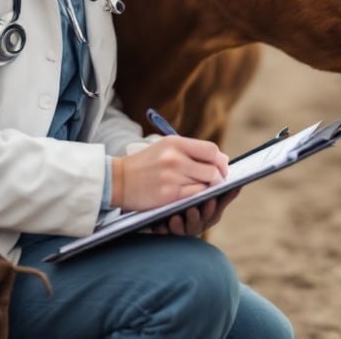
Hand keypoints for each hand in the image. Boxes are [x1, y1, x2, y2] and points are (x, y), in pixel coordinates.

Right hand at [111, 135, 228, 210]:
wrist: (118, 180)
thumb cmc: (145, 163)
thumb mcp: (166, 148)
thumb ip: (192, 151)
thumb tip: (222, 159)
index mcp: (175, 143)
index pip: (211, 150)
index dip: (220, 161)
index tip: (221, 167)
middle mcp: (175, 158)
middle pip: (212, 169)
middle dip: (218, 177)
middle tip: (216, 181)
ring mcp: (172, 177)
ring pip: (206, 184)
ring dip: (207, 188)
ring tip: (201, 188)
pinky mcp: (168, 195)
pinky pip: (195, 196)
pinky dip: (197, 197)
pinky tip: (191, 195)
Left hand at [149, 189, 240, 235]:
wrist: (164, 207)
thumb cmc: (192, 201)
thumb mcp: (207, 198)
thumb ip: (222, 195)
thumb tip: (238, 185)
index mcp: (207, 217)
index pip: (212, 215)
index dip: (211, 209)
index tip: (210, 200)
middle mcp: (194, 225)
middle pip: (197, 225)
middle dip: (195, 218)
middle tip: (192, 209)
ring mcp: (179, 230)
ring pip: (180, 231)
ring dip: (178, 226)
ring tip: (174, 217)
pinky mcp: (163, 231)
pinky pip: (162, 233)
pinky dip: (162, 230)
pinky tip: (159, 224)